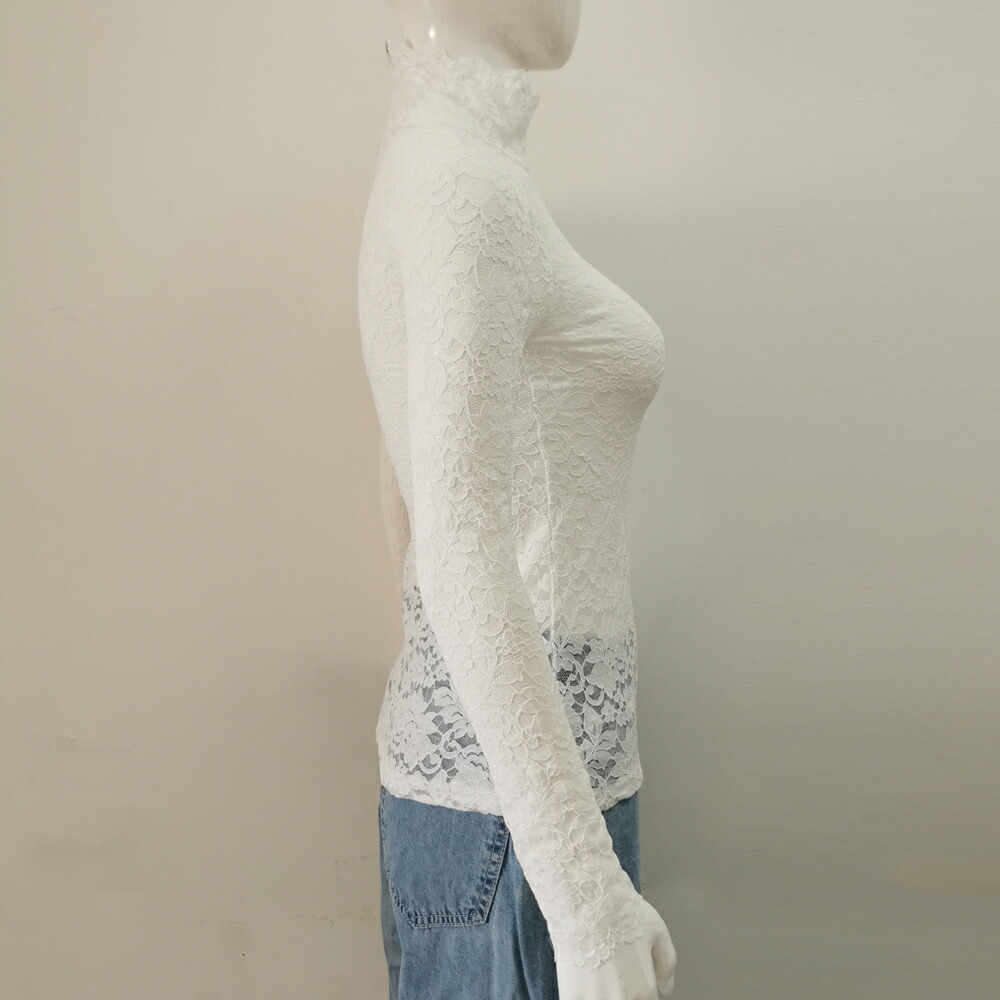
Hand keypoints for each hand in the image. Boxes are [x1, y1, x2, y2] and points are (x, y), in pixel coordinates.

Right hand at [555, 895, 676, 998]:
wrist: (585, 899)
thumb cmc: (621, 911)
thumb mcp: (658, 931)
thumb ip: (667, 964)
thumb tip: (666, 988)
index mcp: (643, 990)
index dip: (640, 990)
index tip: (633, 979)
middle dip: (621, 990)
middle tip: (613, 969)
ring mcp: (593, 999)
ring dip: (600, 991)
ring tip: (596, 969)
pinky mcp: (570, 994)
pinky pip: (580, 999)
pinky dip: (582, 991)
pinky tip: (582, 974)